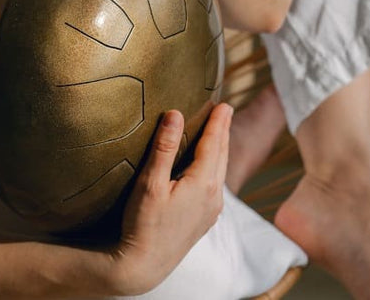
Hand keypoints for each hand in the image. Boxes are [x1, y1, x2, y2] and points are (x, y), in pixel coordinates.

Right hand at [107, 104, 231, 294]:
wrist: (144, 265)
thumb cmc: (143, 224)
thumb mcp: (150, 183)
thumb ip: (163, 148)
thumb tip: (175, 115)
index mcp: (203, 183)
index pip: (214, 143)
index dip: (218, 122)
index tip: (225, 104)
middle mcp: (214, 196)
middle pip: (222, 156)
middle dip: (223, 132)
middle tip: (225, 112)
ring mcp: (212, 210)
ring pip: (221, 172)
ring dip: (220, 150)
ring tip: (219, 134)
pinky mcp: (205, 220)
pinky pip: (216, 186)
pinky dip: (215, 168)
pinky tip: (208, 168)